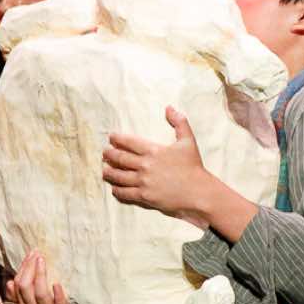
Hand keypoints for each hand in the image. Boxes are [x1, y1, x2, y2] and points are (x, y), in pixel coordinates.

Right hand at [5, 250, 82, 303]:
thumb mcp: (33, 301)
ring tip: (42, 262)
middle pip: (25, 287)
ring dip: (40, 275)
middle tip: (37, 254)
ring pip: (40, 294)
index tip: (31, 254)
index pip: (17, 284)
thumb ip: (21, 292)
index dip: (23, 268)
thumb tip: (9, 283)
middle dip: (29, 268)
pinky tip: (57, 284)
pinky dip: (58, 294)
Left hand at [103, 106, 253, 235]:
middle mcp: (145, 165)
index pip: (129, 142)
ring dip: (109, 173)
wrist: (198, 191)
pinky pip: (126, 193)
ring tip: (104, 171)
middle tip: (105, 153)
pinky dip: (117, 190)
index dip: (117, 139)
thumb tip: (169, 108)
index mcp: (153, 150)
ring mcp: (143, 182)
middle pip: (120, 159)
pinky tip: (114, 188)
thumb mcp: (188, 141)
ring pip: (119, 176)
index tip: (111, 138)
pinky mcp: (145, 196)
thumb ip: (179, 122)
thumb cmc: (193, 166)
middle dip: (109, 155)